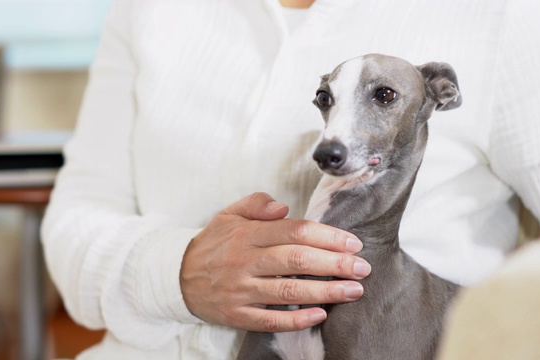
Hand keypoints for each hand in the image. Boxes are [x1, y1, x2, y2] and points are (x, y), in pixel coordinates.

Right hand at [179, 192, 370, 331]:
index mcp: (248, 234)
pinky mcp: (237, 314)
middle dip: (334, 264)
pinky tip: (321, 315)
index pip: (294, 231)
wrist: (177, 276)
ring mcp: (241, 290)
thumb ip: (256, 204)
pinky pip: (270, 320)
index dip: (327, 236)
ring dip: (325, 291)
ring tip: (354, 291)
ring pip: (288, 290)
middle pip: (296, 260)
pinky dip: (297, 319)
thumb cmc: (214, 243)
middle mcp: (245, 261)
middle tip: (362, 268)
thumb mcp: (229, 214)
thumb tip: (284, 207)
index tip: (352, 243)